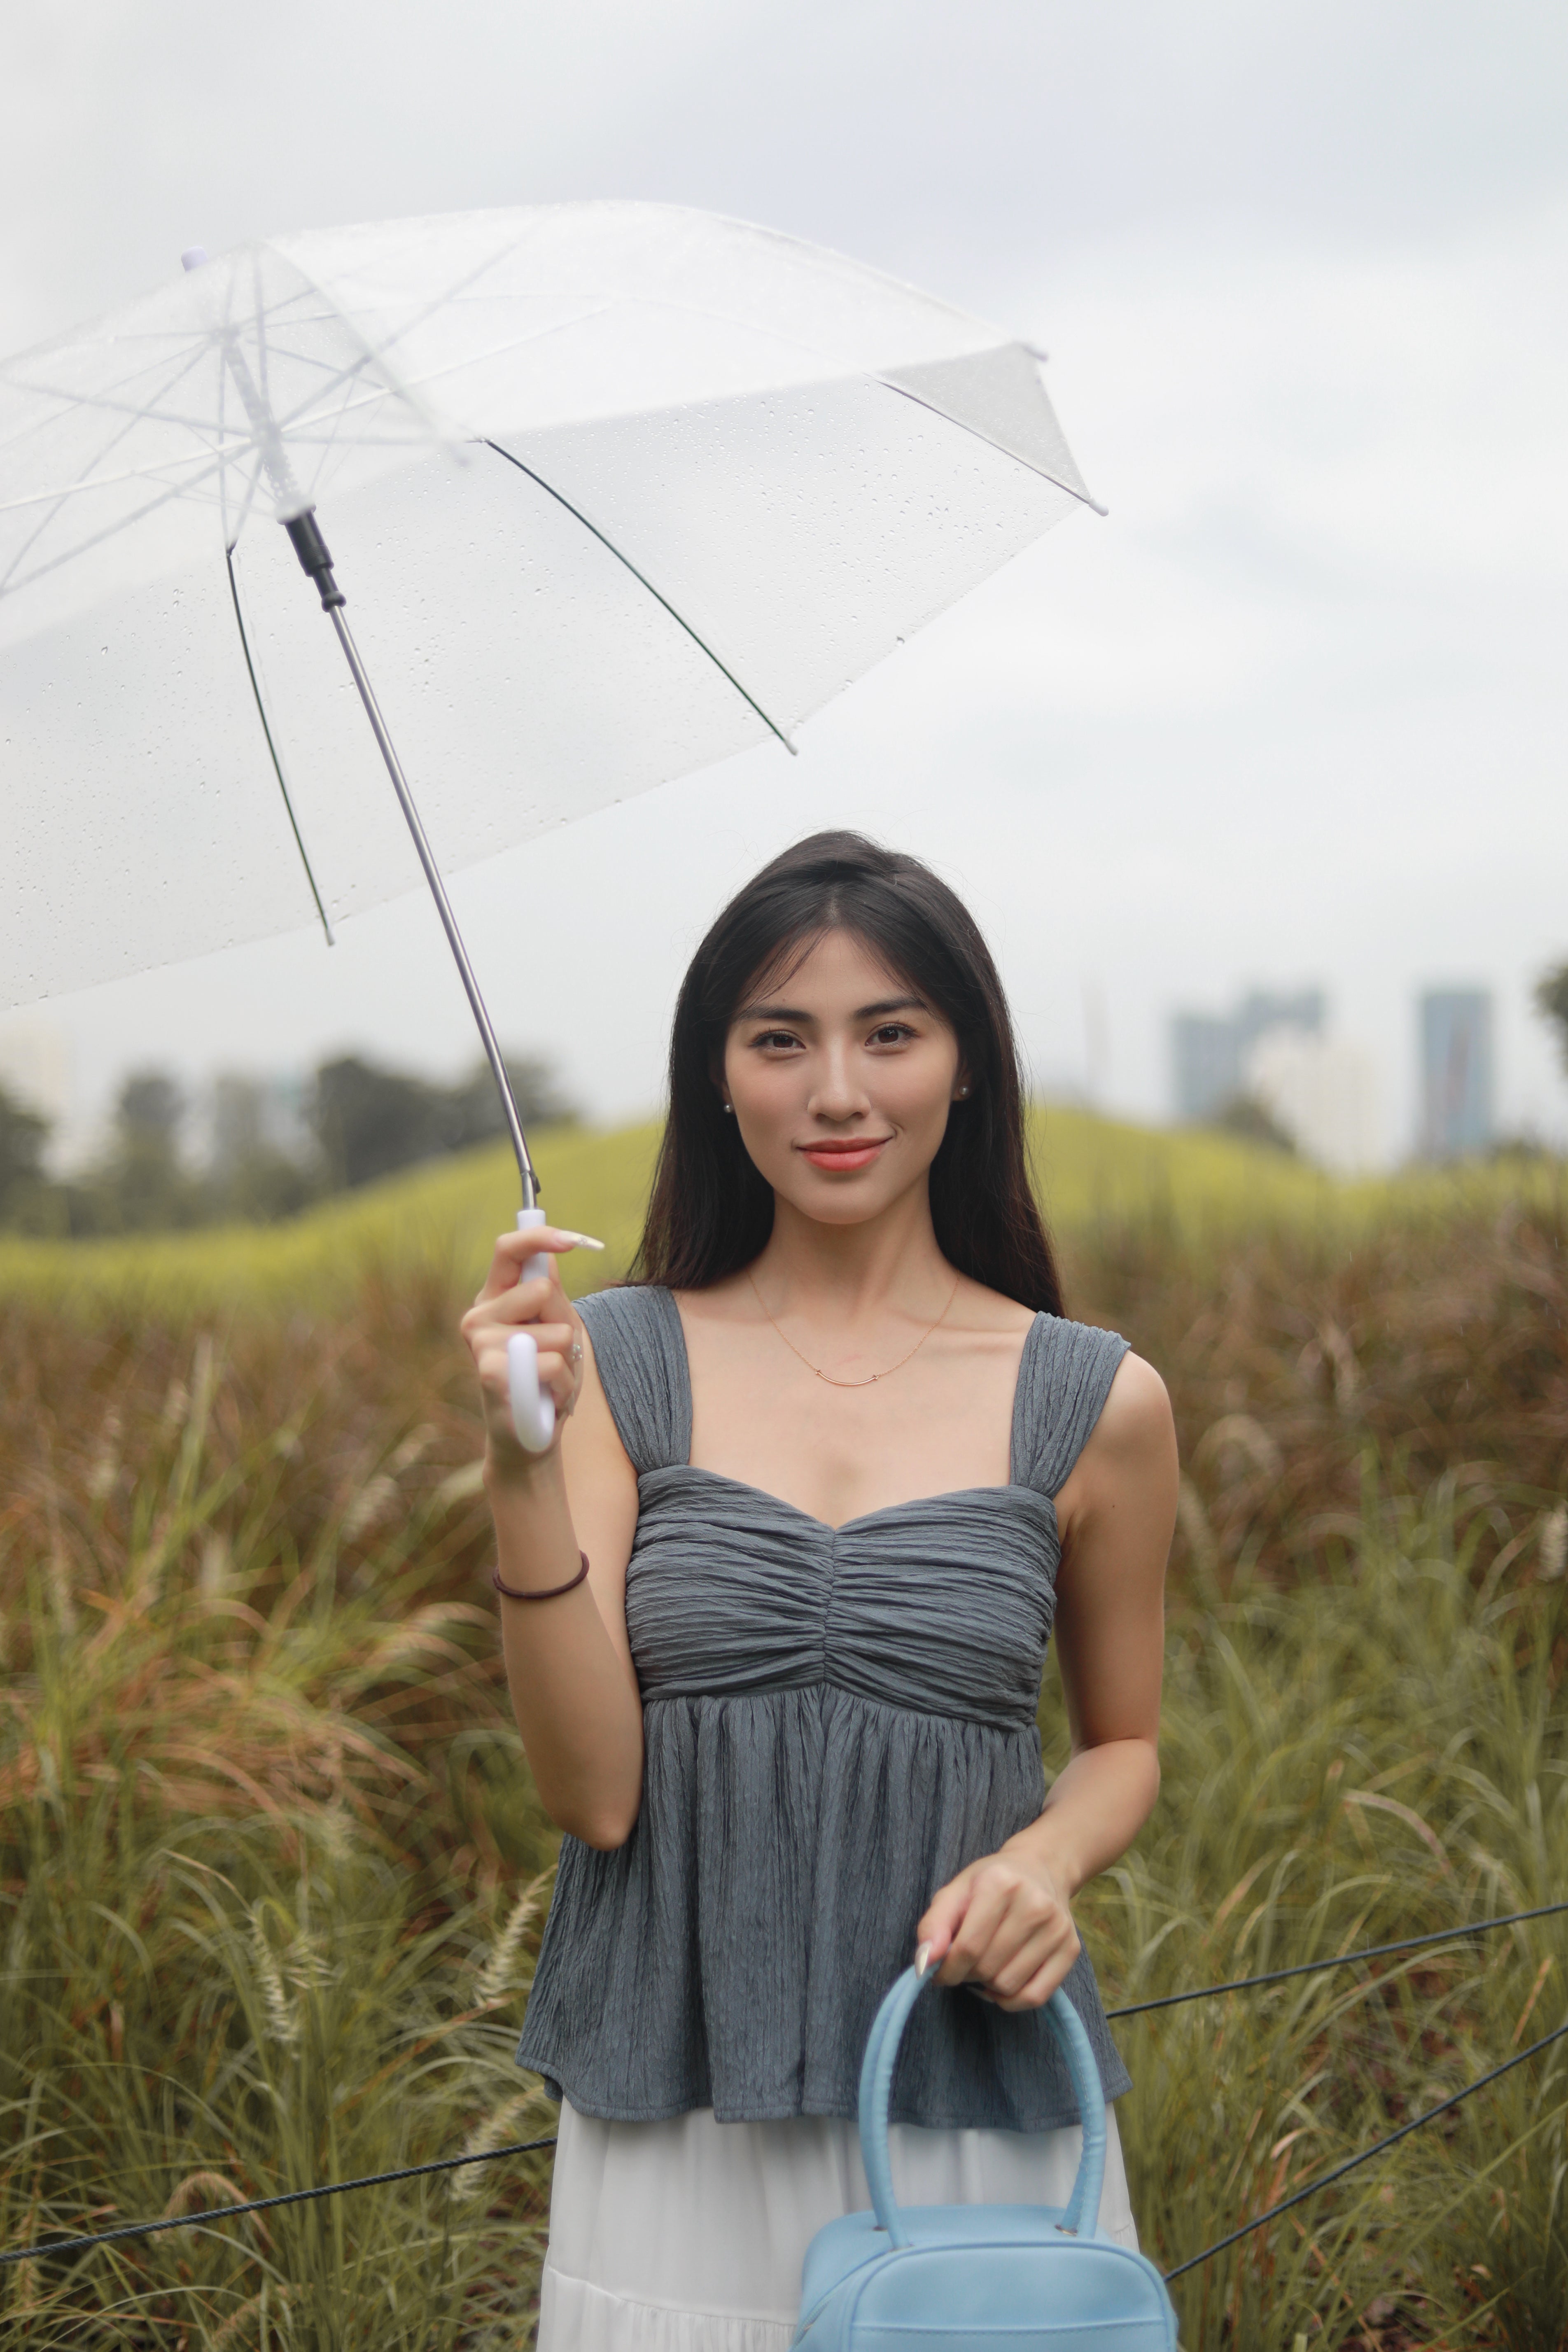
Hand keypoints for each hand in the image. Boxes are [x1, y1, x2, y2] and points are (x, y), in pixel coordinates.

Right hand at [460, 1228, 588, 1471]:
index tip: (573, 1240)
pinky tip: (544, 1397)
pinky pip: (551, 1363)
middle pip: (541, 1289)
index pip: (508, 1251)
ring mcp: (481, 1344)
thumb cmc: (546, 1376)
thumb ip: (550, 1293)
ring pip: (553, 1331)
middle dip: (564, 1321)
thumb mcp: (556, 1326)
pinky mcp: (490, 1374)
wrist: (531, 1433)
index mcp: (494, 1297)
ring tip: (549, 1377)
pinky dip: (562, 1382)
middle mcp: (478, 1316)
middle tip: (555, 1351)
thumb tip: (548, 1256)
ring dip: (566, 1358)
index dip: (540, 1238)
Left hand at [915, 1846, 1080, 2012]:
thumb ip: (933, 1925)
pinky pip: (1035, 1997)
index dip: (946, 1969)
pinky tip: (1001, 1983)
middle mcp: (1034, 1904)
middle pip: (987, 1969)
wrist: (1040, 1869)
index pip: (967, 1948)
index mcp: (1000, 1883)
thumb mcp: (955, 1891)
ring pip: (1008, 1986)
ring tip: (984, 1964)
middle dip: (966, 1973)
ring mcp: (1057, 1928)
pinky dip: (1011, 2000)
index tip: (938, 1971)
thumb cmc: (989, 1883)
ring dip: (987, 1985)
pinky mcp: (1070, 1949)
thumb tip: (924, 1964)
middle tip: (964, 1961)